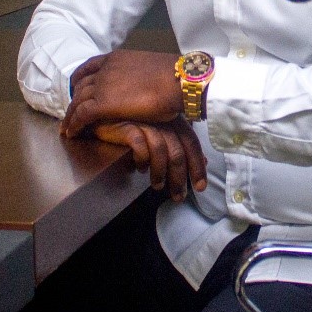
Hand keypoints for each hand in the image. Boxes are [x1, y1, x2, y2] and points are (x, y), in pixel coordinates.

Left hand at [61, 49, 182, 137]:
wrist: (178, 81)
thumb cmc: (174, 77)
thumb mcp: (151, 69)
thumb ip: (140, 76)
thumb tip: (146, 85)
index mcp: (117, 58)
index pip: (90, 66)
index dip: (80, 78)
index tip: (76, 86)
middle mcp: (105, 69)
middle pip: (81, 85)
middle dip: (74, 98)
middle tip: (72, 111)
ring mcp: (102, 86)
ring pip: (77, 101)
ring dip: (70, 115)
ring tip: (67, 127)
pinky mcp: (102, 104)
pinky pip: (80, 115)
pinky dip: (74, 124)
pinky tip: (72, 133)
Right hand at [89, 119, 207, 201]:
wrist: (106, 116)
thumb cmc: (137, 126)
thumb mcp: (162, 135)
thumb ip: (181, 146)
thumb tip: (205, 162)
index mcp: (175, 120)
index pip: (192, 143)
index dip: (197, 166)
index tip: (200, 187)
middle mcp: (162, 119)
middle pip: (177, 150)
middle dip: (179, 177)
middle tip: (178, 196)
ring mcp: (145, 121)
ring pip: (160, 149)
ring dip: (160, 172)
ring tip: (157, 186)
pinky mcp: (127, 124)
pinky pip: (139, 144)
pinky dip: (142, 159)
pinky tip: (140, 168)